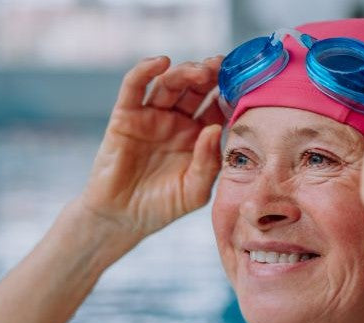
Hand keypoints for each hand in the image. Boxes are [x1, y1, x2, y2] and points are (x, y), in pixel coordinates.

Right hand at [78, 55, 226, 239]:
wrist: (121, 219)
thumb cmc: (161, 207)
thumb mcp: (195, 191)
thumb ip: (208, 163)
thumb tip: (216, 130)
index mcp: (198, 137)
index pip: (217, 107)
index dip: (228, 93)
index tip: (242, 84)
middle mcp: (177, 122)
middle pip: (195, 88)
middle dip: (209, 75)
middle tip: (221, 67)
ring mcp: (151, 117)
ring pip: (169, 83)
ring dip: (185, 71)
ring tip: (200, 71)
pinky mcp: (125, 116)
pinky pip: (134, 86)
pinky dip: (145, 70)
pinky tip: (161, 63)